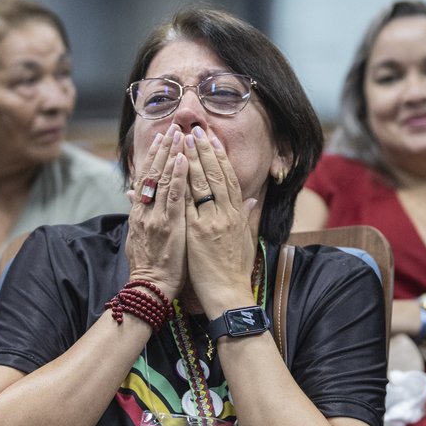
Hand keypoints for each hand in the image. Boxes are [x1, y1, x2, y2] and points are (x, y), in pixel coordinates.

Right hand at [125, 124, 189, 300]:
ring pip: (163, 179)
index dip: (154, 156)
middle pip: (153, 173)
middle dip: (163, 149)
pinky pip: (174, 196)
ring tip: (179, 134)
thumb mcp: (137, 235)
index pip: (146, 178)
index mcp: (139, 213)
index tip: (161, 138)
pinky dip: (178, 176)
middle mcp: (145, 211)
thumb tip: (132, 195)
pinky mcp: (169, 225)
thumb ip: (137, 213)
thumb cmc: (148, 265)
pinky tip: (183, 160)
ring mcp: (156, 217)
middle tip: (172, 127)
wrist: (149, 288)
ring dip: (172, 155)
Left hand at [183, 126, 258, 316]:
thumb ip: (246, 218)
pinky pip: (188, 202)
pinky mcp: (198, 232)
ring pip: (203, 183)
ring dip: (193, 159)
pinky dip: (181, 184)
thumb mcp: (245, 240)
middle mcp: (227, 214)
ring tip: (184, 140)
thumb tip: (251, 202)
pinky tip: (174, 168)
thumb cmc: (235, 271)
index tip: (212, 139)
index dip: (220, 157)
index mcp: (238, 215)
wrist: (228, 295)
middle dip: (205, 151)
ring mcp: (212, 222)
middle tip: (195, 130)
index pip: (229, 178)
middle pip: (216, 175)